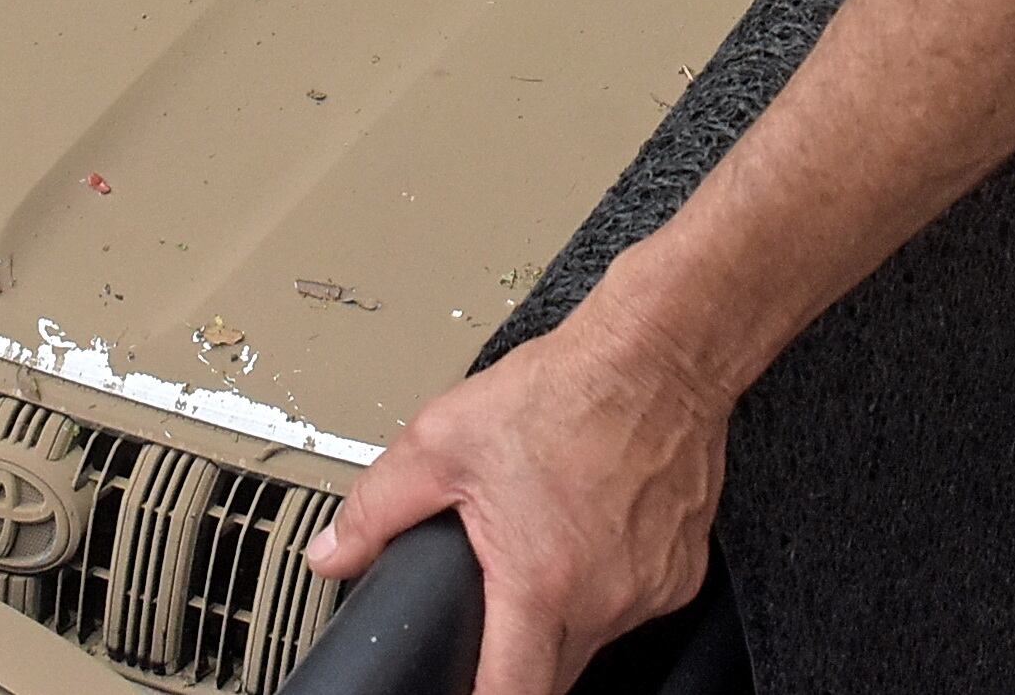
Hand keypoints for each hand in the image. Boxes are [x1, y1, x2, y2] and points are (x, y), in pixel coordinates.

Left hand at [306, 296, 727, 694]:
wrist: (659, 353)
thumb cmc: (566, 390)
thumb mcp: (442, 441)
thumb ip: (376, 508)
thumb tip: (331, 554)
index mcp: (541, 583)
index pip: (509, 694)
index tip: (463, 688)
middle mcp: (605, 600)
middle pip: (552, 672)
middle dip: (516, 652)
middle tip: (498, 597)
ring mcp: (651, 589)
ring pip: (596, 636)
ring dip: (563, 612)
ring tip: (547, 541)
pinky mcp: (683, 572)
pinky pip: (635, 603)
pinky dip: (610, 584)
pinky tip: (593, 530)